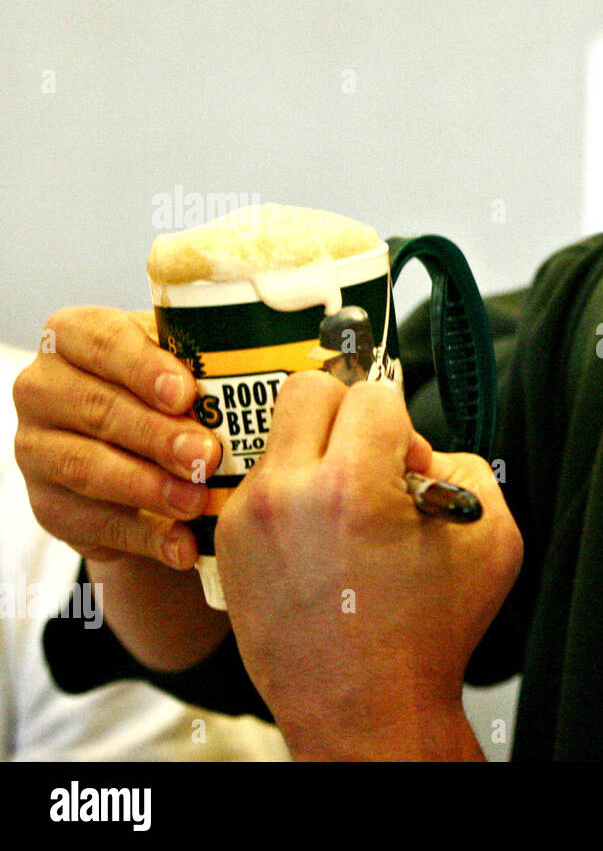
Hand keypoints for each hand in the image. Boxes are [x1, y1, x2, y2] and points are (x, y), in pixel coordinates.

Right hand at [12, 307, 223, 567]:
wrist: (150, 466)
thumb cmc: (176, 401)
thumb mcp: (188, 370)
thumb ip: (211, 364)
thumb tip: (285, 374)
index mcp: (75, 337)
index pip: (101, 341)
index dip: (142, 366)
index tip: (185, 393)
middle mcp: (45, 388)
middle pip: (98, 408)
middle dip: (157, 435)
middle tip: (207, 455)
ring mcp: (37, 448)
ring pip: (88, 467)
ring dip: (149, 487)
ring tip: (198, 502)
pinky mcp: (49, 505)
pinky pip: (94, 522)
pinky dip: (145, 536)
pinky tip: (183, 545)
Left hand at [214, 370, 522, 759]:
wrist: (368, 710)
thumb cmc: (431, 633)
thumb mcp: (493, 538)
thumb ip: (464, 467)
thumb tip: (420, 449)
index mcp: (354, 484)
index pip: (373, 393)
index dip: (403, 425)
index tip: (409, 464)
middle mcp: (289, 492)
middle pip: (307, 389)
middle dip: (348, 413)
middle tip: (371, 459)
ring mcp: (249, 517)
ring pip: (279, 435)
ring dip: (317, 454)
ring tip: (345, 510)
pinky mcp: (230, 544)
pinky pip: (261, 483)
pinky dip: (292, 495)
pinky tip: (319, 541)